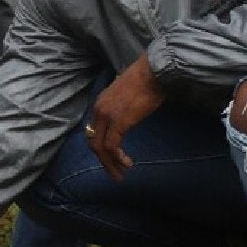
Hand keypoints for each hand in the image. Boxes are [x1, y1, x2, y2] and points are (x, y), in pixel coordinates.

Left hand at [87, 54, 165, 180]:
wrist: (153, 72)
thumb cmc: (146, 81)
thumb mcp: (127, 94)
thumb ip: (122, 106)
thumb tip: (127, 114)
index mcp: (100, 103)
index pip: (93, 131)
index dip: (101, 148)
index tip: (112, 158)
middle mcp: (98, 110)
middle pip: (93, 142)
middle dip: (103, 161)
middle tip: (115, 173)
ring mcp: (107, 116)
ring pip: (100, 147)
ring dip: (110, 164)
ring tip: (120, 174)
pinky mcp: (118, 122)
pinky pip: (112, 146)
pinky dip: (117, 158)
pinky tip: (126, 163)